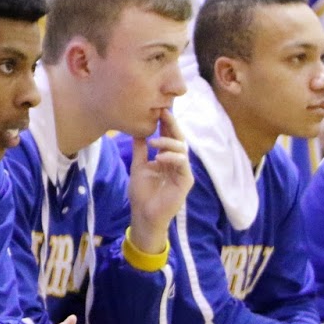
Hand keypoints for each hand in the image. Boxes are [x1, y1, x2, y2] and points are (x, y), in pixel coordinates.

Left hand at [127, 109, 191, 252]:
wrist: (144, 215)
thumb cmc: (142, 193)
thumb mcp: (138, 165)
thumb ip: (141, 148)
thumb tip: (138, 129)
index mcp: (167, 157)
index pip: (169, 137)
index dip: (166, 123)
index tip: (159, 109)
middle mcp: (177, 162)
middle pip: (178, 139)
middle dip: (172, 125)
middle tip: (164, 112)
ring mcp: (182, 171)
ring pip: (182, 149)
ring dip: (168, 142)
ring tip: (154, 142)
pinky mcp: (186, 181)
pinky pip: (183, 164)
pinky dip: (172, 158)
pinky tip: (159, 157)